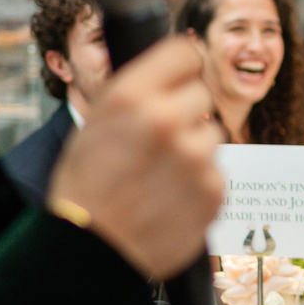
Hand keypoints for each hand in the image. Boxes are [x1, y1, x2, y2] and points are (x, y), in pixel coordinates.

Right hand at [49, 36, 223, 277]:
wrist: (90, 253)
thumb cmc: (86, 187)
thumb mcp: (96, 123)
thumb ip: (137, 92)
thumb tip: (178, 64)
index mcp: (130, 96)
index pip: (185, 51)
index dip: (181, 68)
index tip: (178, 79)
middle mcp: (165, 119)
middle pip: (201, 93)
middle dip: (186, 112)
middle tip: (160, 140)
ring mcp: (195, 158)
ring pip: (212, 134)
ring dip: (194, 149)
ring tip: (160, 175)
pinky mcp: (213, 191)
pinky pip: (217, 171)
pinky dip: (200, 183)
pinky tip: (170, 198)